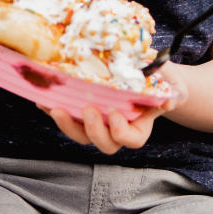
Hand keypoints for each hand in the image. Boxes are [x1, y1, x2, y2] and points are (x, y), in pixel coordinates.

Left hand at [41, 67, 186, 154]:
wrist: (142, 69)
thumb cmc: (159, 77)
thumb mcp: (170, 78)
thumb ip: (170, 88)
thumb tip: (167, 100)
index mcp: (138, 126)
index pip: (131, 140)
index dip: (122, 132)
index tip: (115, 114)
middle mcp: (115, 130)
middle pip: (103, 143)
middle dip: (93, 130)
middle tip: (88, 109)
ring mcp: (96, 122)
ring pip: (80, 135)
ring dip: (67, 125)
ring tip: (56, 108)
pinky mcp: (79, 112)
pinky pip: (65, 117)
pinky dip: (51, 109)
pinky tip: (42, 99)